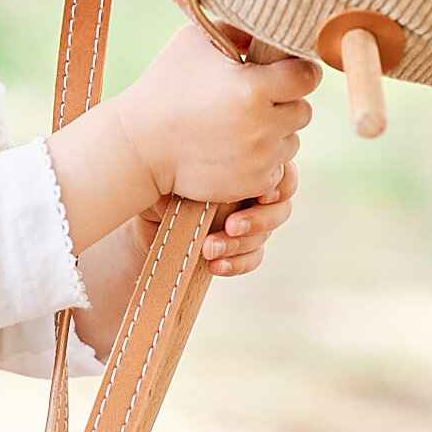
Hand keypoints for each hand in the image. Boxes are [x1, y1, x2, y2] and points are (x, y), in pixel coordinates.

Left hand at [74, 163, 299, 354]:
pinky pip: (252, 259)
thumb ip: (206, 172)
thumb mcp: (181, 171)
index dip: (279, 185)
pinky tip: (215, 266)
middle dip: (258, 221)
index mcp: (248, 165)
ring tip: (208, 248)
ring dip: (238, 245)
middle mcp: (254, 192)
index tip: (262, 195)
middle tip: (231, 226)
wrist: (147, 211)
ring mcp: (250, 222)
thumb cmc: (166, 180)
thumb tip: (214, 180)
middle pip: (280, 209)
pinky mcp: (239, 248)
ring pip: (263, 237)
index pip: (283, 173)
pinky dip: (235, 264)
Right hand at [106, 25, 318, 205]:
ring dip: (275, 133)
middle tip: (254, 99)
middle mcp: (263, 125)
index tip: (285, 72)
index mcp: (254, 88)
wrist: (139, 146)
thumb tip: (267, 25)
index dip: (300, 72)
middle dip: (285, 103)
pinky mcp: (254, 183)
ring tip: (239, 125)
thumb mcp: (195, 42)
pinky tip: (235, 148)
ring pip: (291, 141)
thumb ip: (237, 29)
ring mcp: (260, 158)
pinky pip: (277, 168)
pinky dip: (263, 160)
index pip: (309, 77)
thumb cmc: (165, 85)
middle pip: (303, 110)